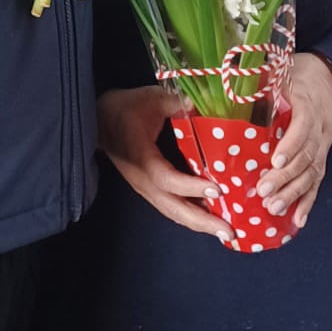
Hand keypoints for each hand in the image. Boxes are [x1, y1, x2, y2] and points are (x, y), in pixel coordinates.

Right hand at [97, 87, 235, 242]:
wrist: (101, 121)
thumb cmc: (126, 109)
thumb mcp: (149, 98)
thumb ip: (174, 102)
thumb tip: (196, 105)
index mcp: (141, 157)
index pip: (166, 178)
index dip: (190, 186)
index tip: (216, 190)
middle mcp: (143, 179)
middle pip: (172, 207)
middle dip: (201, 221)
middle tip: (229, 231)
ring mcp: (146, 187)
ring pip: (173, 211)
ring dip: (199, 223)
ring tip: (226, 232)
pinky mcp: (150, 189)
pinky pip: (172, 206)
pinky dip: (192, 215)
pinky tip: (212, 218)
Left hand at [256, 53, 331, 226]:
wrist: (330, 78)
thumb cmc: (298, 74)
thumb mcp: (282, 69)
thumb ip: (261, 77)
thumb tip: (230, 79)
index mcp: (308, 104)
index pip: (303, 127)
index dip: (292, 145)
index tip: (275, 160)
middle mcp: (319, 128)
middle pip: (306, 156)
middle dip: (285, 177)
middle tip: (264, 191)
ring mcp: (322, 146)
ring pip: (312, 173)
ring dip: (294, 193)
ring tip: (274, 209)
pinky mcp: (321, 157)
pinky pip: (317, 182)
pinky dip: (308, 202)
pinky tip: (298, 220)